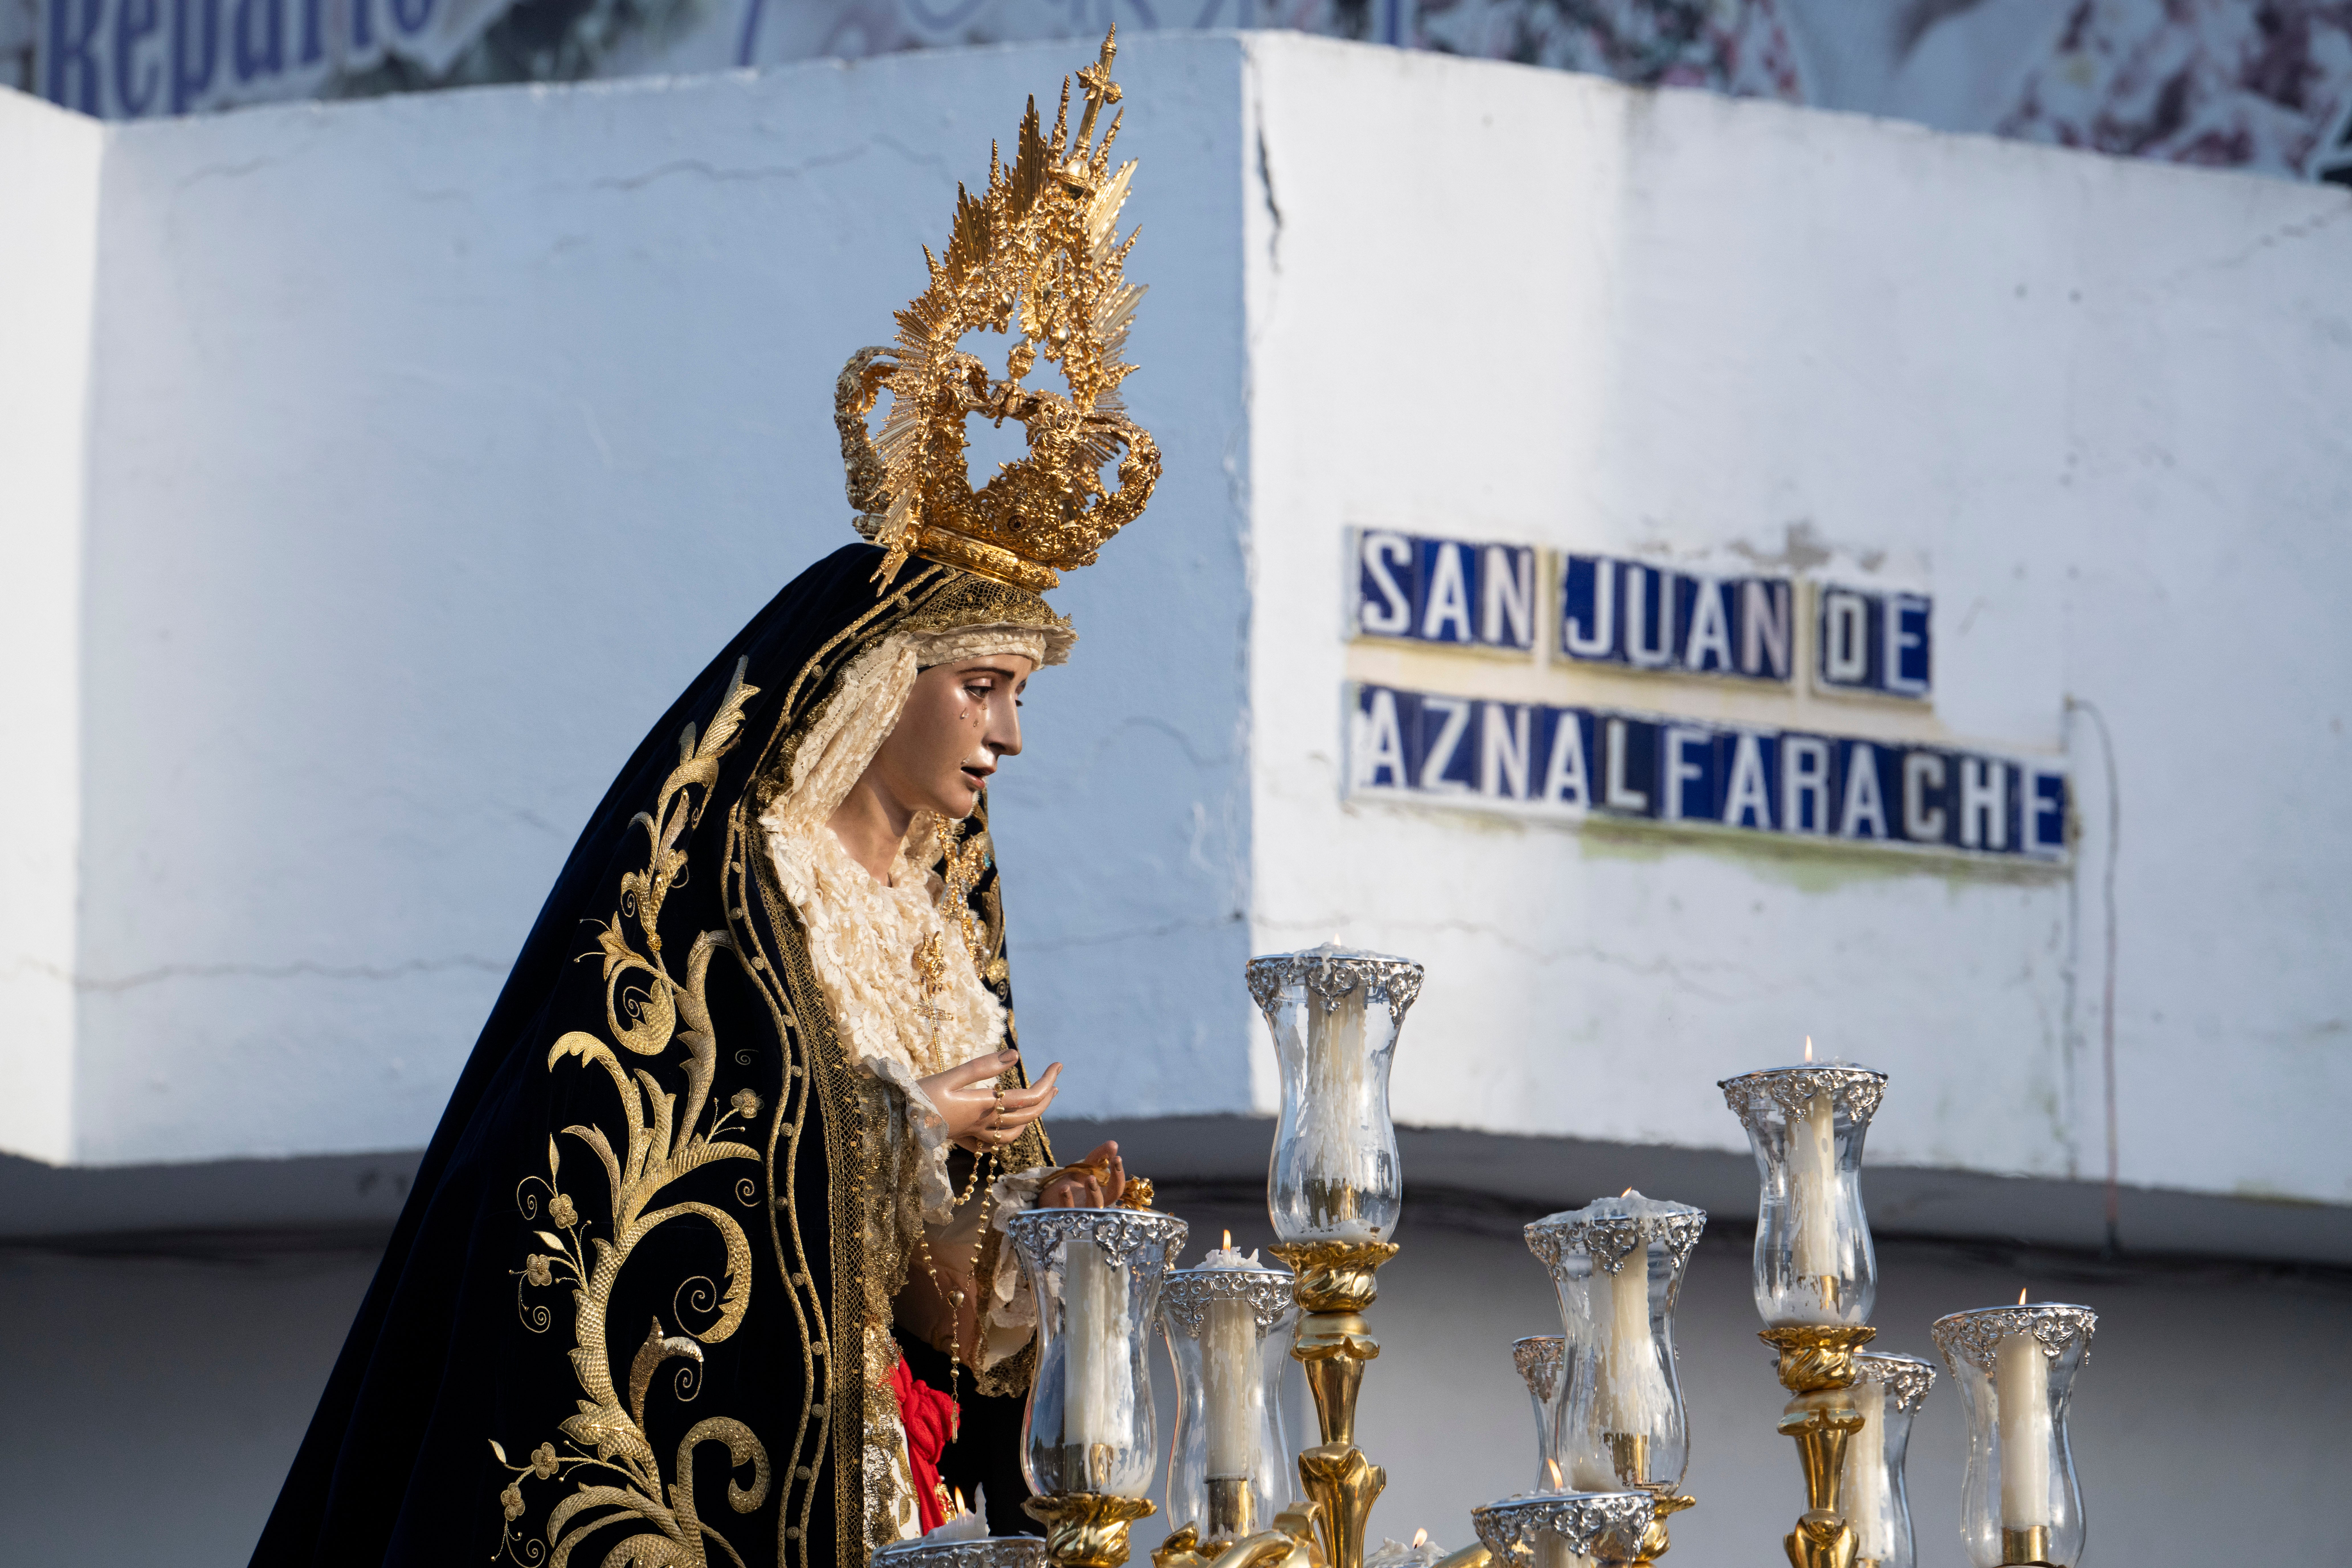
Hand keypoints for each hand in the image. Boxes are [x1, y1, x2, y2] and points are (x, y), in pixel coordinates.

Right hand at [914, 1051, 1061, 1152]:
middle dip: (1046, 1097)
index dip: (1048, 1081)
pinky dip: (1006, 1134)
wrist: (896, 1124)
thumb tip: (1015, 1056)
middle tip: (1055, 1080)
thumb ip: (983, 1067)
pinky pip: (994, 1144)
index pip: (1029, 1097)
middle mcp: (984, 1124)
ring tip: (1039, 1101)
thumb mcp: (950, 1076)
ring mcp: (975, 1134)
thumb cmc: (920, 1097)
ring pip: (1015, 1133)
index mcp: (985, 1106)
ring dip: (1031, 1117)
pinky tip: (1005, 1126)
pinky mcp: (963, 1139)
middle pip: (1028, 1116)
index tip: (1058, 1064)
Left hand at [1040, 1142, 1124, 1208]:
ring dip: (1093, 1193)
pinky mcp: (1064, 1213)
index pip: (1116, 1188)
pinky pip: (1067, 1210)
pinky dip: (1067, 1199)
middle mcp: (1093, 1204)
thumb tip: (1114, 1144)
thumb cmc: (1073, 1182)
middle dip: (1110, 1185)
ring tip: (1089, 1177)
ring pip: (1092, 1208)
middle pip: (1107, 1201)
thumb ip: (1100, 1155)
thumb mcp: (1086, 1166)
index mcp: (1102, 1194)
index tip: (1117, 1158)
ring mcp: (1080, 1211)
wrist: (1051, 1195)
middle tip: (1102, 1171)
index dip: (1119, 1175)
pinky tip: (1064, 1188)